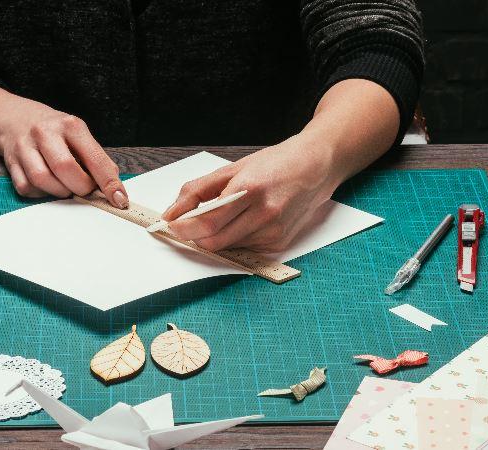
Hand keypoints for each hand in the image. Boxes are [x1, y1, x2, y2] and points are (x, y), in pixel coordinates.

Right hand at [0, 85, 127, 206]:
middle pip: (66, 169)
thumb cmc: (54, 130)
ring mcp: (25, 147)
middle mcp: (45, 133)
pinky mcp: (11, 162)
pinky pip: (27, 187)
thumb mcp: (78, 134)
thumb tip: (113, 186)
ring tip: (66, 186)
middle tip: (85, 189)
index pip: (93, 158)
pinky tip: (48, 185)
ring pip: (43, 180)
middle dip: (81, 187)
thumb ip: (95, 158)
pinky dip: (41, 193)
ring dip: (60, 191)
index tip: (119, 199)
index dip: (109, 183)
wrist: (14, 118)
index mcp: (70, 125)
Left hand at [161, 78, 399, 251]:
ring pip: (227, 247)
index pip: (207, 221)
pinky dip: (234, 239)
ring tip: (221, 217)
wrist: (317, 167)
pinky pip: (244, 249)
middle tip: (186, 226)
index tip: (171, 226)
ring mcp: (274, 230)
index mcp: (249, 188)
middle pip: (214, 240)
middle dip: (194, 237)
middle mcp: (264, 212)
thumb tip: (171, 213)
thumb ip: (197, 190)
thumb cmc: (275, 164)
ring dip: (215, 237)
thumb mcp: (232, 168)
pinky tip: (243, 222)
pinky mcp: (279, 242)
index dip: (183, 228)